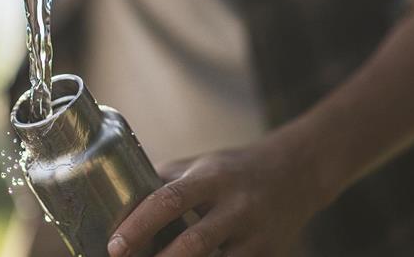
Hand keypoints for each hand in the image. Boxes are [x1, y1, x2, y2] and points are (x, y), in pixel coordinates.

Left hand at [107, 140, 324, 256]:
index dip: (140, 224)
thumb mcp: (202, 165)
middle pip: (193, 241)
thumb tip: (121, 199)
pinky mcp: (268, 255)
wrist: (298, 172)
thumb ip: (166, 181)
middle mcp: (235, 206)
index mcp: (211, 178)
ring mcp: (255, 234)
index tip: (115, 245)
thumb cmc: (235, 169)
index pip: (170, 199)